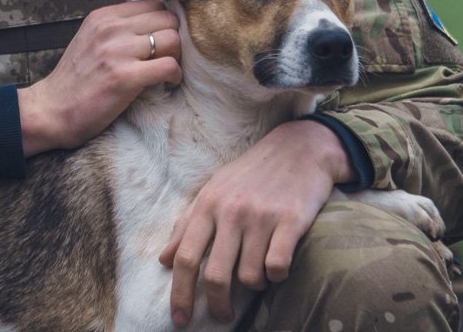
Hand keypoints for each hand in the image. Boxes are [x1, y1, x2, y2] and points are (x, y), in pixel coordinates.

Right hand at [18, 0, 180, 155]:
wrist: (51, 110)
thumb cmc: (75, 80)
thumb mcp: (91, 39)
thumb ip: (118, 27)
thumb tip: (155, 22)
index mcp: (103, 16)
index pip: (154, 4)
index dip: (164, 23)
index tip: (162, 41)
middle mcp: (110, 28)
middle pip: (167, 18)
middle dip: (174, 38)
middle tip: (167, 57)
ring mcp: (117, 51)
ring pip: (172, 39)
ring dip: (176, 57)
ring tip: (166, 71)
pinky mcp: (125, 77)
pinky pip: (169, 66)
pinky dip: (174, 76)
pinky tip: (166, 83)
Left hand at [159, 120, 352, 326]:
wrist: (299, 148)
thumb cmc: (251, 173)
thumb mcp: (213, 191)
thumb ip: (187, 225)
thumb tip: (163, 260)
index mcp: (208, 204)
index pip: (187, 258)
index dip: (180, 295)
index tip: (180, 320)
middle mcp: (232, 211)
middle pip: (215, 275)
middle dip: (218, 305)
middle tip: (223, 316)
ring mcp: (262, 216)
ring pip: (250, 276)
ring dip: (254, 286)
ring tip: (259, 276)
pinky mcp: (291, 220)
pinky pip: (277, 267)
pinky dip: (277, 276)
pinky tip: (278, 267)